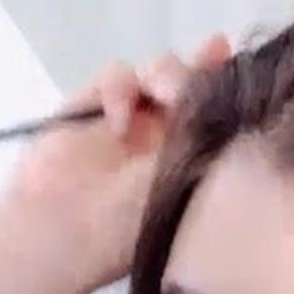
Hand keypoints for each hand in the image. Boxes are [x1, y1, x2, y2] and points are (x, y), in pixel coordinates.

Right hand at [0, 33, 231, 290]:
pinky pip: (118, 76)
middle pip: (193, 81)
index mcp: (195, 157)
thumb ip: (203, 139)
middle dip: (198, 72)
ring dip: (165, 74)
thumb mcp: (179, 183)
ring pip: (159, 71)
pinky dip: (120, 89)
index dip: (228, 83)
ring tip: (164, 94)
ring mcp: (132, 117)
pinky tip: (119, 120)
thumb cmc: (127, 224)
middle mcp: (168, 134)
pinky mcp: (94, 105)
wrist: (59, 233)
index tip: (234, 60)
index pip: (220, 111)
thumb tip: (233, 99)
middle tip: (192, 88)